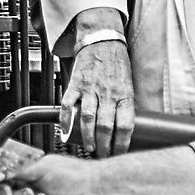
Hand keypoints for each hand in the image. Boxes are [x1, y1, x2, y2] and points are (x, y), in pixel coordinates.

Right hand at [58, 39, 133, 158]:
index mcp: (124, 94)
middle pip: (106, 126)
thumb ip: (125, 105)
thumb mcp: (128, 84)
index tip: (119, 153)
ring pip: (88, 118)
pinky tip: (66, 131)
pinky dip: (65, 119)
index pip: (125, 125)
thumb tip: (124, 130)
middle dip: (104, 145)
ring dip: (88, 137)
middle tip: (103, 154)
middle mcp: (108, 92)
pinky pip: (67, 104)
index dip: (122, 143)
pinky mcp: (75, 83)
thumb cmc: (117, 64)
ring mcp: (90, 88)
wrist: (102, 40)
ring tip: (89, 148)